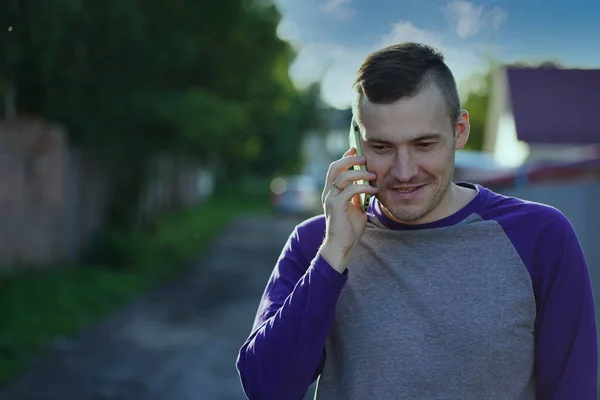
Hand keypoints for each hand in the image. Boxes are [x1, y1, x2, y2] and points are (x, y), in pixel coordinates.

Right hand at [319, 148, 377, 272]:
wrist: (343, 246)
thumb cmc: (349, 228)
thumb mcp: (356, 207)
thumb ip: (358, 195)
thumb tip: (369, 183)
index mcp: (332, 192)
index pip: (335, 169)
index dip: (345, 157)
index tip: (356, 149)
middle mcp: (328, 193)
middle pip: (334, 168)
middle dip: (349, 159)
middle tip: (364, 158)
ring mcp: (330, 199)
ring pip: (342, 176)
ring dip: (359, 173)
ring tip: (373, 175)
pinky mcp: (336, 206)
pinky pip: (349, 190)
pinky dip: (363, 187)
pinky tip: (373, 190)